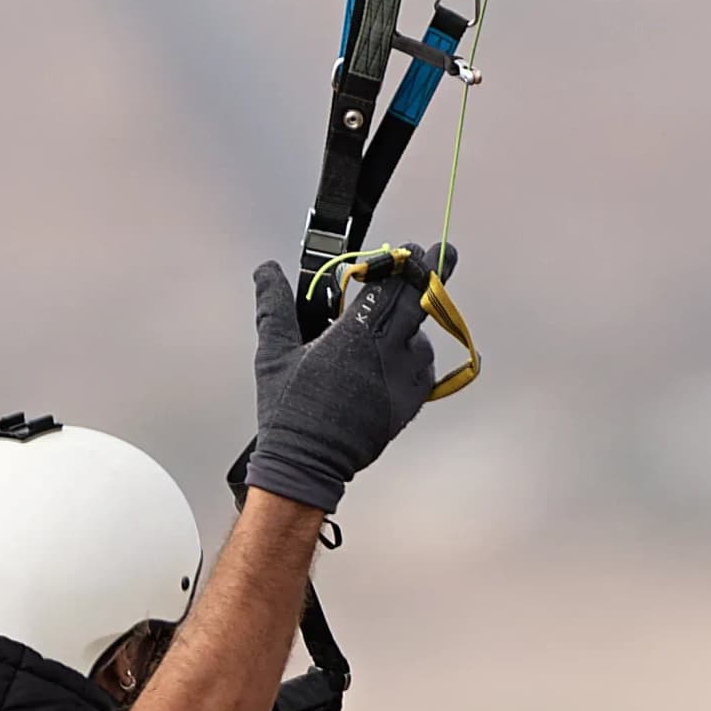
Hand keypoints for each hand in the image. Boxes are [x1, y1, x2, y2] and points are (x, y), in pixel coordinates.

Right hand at [242, 244, 453, 513]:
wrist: (308, 463)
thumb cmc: (289, 410)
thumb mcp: (274, 352)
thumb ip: (275, 305)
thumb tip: (267, 270)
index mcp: (355, 335)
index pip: (392, 286)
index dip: (406, 264)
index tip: (414, 248)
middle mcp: (387, 354)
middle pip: (420, 303)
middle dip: (432, 275)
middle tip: (444, 254)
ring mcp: (403, 380)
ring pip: (421, 339)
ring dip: (413, 325)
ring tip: (393, 327)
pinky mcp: (409, 404)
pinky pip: (424, 370)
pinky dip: (415, 356)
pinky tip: (398, 356)